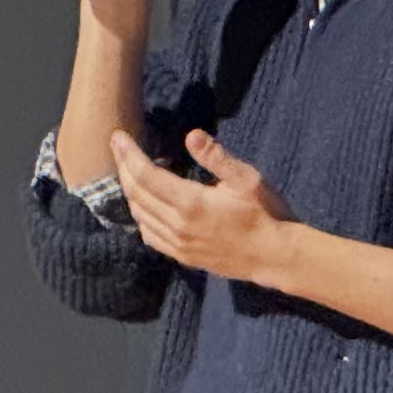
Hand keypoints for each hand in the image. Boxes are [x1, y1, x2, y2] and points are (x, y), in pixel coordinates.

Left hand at [110, 126, 297, 281]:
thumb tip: (191, 136)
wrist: (274, 256)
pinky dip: (140, 216)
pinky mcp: (183, 256)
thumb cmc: (265, 213)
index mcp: (191, 203)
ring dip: (130, 190)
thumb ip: (216, 158)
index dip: (128, 154)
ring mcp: (178, 244)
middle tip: (118, 147)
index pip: (146, 175)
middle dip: (124, 167)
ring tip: (130, 169)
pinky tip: (145, 204)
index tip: (118, 137)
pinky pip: (150, 235)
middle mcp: (177, 226)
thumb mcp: (247, 179)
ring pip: (139, 215)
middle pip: (137, 193)